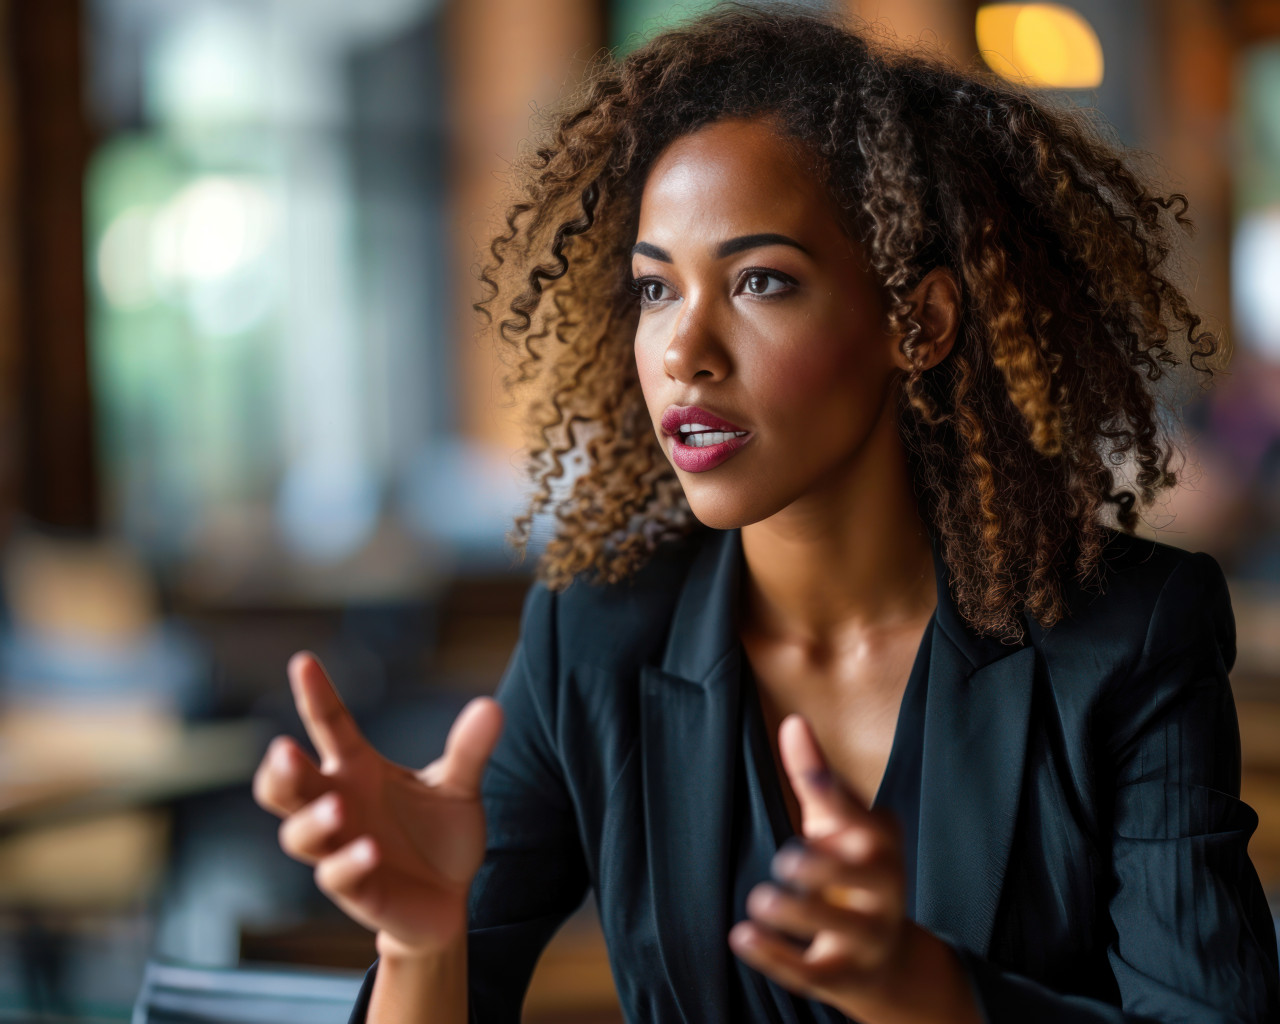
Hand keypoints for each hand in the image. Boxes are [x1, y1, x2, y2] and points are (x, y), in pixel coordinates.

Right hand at [252, 652, 503, 960]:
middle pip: (285, 786)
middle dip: (279, 770)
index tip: (303, 661)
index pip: (328, 726)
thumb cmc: (438, 835)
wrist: (450, 899)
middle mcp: (339, 805)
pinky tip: (371, 851)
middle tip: (284, 750)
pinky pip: (337, 876)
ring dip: (312, 821)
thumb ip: (469, 748)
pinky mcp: (355, 889)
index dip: (315, 695)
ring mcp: (341, 848)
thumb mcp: (458, 786)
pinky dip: (349, 862)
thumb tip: (493, 706)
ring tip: (338, 808)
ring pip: (298, 834)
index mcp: (358, 770)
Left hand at [728, 714, 977, 1021]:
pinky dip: (775, 956)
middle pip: (863, 873)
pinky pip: (813, 971)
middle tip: (785, 860)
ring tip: (760, 899)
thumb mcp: (836, 823)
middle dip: (824, 866)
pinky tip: (742, 936)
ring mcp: (871, 935)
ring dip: (798, 912)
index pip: (862, 817)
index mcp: (882, 841)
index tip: (815, 786)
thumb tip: (793, 722)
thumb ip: (814, 777)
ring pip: (841, 927)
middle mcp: (887, 888)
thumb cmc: (849, 870)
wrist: (887, 959)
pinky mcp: (847, 975)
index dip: (838, 801)